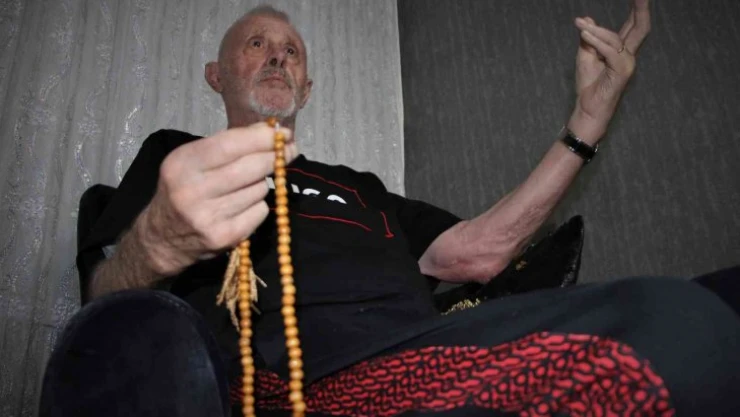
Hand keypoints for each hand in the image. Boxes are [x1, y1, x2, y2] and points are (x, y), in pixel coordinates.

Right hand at [134, 123, 297, 275]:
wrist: (162, 237)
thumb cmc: (183, 189)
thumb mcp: (193, 161)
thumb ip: (228, 144)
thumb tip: (270, 131)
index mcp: (183, 164)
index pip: (232, 144)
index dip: (262, 138)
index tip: (283, 134)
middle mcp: (193, 190)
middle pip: (252, 167)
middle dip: (274, 158)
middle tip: (286, 153)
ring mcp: (208, 216)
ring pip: (259, 189)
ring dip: (262, 184)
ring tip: (247, 186)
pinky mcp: (224, 237)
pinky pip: (260, 212)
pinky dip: (258, 206)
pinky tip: (244, 206)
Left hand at [568, 0, 650, 142]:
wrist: (587, 108)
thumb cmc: (588, 85)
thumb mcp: (585, 56)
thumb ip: (588, 38)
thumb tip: (587, 19)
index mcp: (621, 50)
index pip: (632, 25)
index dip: (637, 9)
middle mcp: (628, 54)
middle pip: (640, 27)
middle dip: (640, 8)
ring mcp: (627, 63)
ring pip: (615, 38)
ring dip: (595, 30)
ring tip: (579, 24)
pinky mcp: (621, 72)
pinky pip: (609, 51)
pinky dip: (597, 41)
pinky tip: (585, 34)